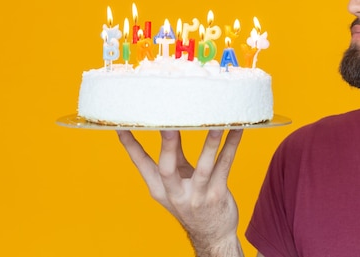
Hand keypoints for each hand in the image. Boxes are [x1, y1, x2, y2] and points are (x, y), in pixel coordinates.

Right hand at [117, 129, 243, 255]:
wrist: (212, 234)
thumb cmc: (193, 200)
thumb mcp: (177, 181)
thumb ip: (173, 155)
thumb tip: (169, 124)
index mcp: (159, 188)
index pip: (141, 164)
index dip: (131, 145)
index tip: (122, 125)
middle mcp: (175, 194)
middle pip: (167, 168)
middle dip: (168, 145)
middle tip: (169, 124)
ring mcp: (197, 196)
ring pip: (203, 168)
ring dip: (210, 144)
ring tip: (216, 125)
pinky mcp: (217, 195)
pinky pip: (225, 166)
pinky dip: (231, 146)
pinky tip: (237, 130)